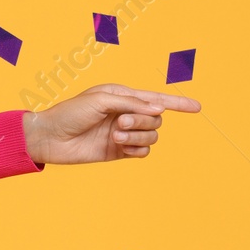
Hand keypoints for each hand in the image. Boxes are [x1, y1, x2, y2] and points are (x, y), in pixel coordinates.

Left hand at [21, 83, 200, 164]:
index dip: (178, 103)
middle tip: (118, 123)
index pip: (156, 99)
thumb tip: (158, 108)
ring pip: (151, 136)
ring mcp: (123, 134)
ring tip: (115, 136)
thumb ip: (131, 103)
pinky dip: (135, 150)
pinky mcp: (119, 152)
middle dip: (142, 121)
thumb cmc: (71, 113)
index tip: (198, 107)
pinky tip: (119, 147)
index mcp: (122, 96)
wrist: (51, 138)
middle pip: (156, 118)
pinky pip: (142, 152)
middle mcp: (125, 114)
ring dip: (137, 136)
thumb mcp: (101, 100)